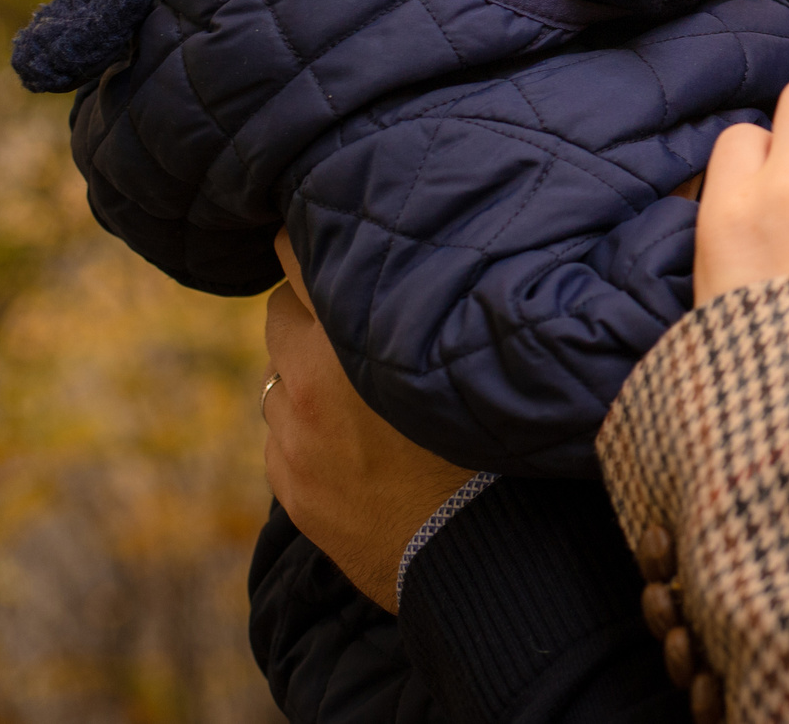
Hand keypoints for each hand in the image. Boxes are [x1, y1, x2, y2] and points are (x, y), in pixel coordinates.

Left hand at [263, 230, 473, 612]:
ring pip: (280, 376)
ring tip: (368, 389)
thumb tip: (438, 252)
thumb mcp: (478, 350)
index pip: (294, 252)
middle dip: (315, 307)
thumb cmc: (508, 442)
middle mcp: (310, 381)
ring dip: (310, 373)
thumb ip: (440, 300)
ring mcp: (294, 439)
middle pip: (281, 310)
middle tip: (364, 316)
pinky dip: (310, 430)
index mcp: (356, 334)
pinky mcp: (291, 487)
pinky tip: (360, 443)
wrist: (487, 555)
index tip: (336, 233)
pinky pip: (283, 436)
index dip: (312, 236)